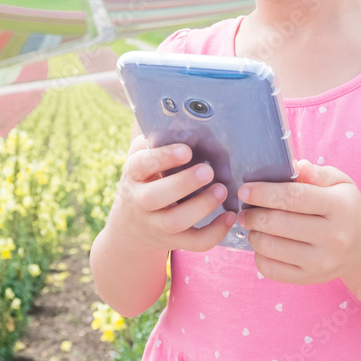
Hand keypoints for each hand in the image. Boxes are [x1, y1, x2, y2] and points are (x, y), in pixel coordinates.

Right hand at [108, 134, 235, 253]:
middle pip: (156, 196)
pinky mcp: (174, 241)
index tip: (186, 149)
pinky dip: (215, 232)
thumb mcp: (142, 158)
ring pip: (176, 221)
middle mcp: (141, 201)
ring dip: (202, 206)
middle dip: (183, 183)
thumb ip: (158, 139)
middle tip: (208, 170)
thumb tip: (183, 117)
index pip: (142, 165)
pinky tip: (230, 216)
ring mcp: (157, 224)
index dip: (163, 157)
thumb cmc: (145, 180)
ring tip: (223, 189)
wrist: (130, 228)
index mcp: (134, 174)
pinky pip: (194, 243)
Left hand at [236, 159, 360, 284]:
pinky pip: (271, 269)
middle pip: (279, 223)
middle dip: (253, 215)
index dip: (263, 193)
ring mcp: (322, 262)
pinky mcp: (310, 278)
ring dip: (254, 234)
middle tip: (244, 210)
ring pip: (271, 248)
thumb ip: (316, 173)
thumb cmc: (345, 207)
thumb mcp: (340, 183)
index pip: (293, 197)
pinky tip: (263, 244)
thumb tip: (295, 166)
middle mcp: (333, 237)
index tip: (244, 190)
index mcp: (339, 207)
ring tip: (253, 225)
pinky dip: (259, 255)